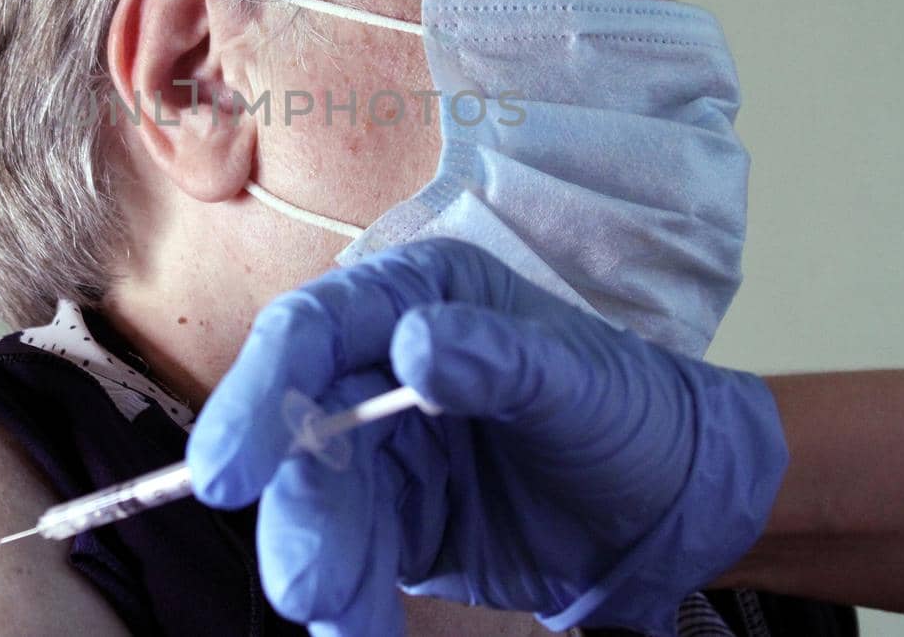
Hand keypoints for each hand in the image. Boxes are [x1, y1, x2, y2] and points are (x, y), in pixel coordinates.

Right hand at [186, 238, 788, 636]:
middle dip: (299, 510)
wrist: (673, 504)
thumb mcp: (579, 380)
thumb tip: (417, 346)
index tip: (229, 472)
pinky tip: (363, 630)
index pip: (313, 333)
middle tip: (306, 584)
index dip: (258, 395)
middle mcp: (380, 365)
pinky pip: (353, 558)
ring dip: (323, 567)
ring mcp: (381, 447)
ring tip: (348, 621)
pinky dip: (352, 600)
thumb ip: (500, 361)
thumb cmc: (632, 410)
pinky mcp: (394, 518)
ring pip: (320, 505)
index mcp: (418, 299)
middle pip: (299, 430)